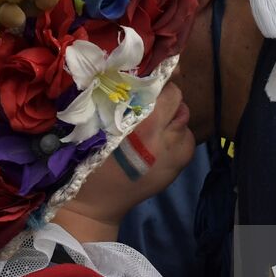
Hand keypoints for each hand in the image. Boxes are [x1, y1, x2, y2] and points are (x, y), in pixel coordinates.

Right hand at [55, 83, 195, 241]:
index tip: (151, 78)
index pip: (165, 88)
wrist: (95, 203)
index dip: (160, 79)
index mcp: (139, 123)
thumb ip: (123, 99)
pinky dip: (177, 136)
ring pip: (184, 118)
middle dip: (165, 98)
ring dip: (172, 118)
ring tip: (154, 126)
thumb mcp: (98, 123)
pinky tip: (160, 143)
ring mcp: (173, 152)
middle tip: (148, 105)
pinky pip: (187, 138)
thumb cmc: (88, 157)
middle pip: (177, 100)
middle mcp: (161, 136)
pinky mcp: (179, 165)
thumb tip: (144, 74)